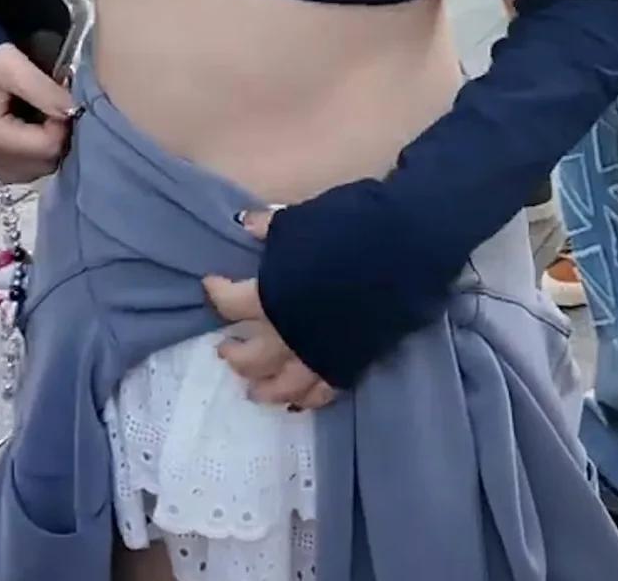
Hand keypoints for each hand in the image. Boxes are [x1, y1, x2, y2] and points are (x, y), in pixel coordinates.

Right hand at [0, 44, 75, 183]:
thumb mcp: (13, 66)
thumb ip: (44, 90)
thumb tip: (74, 111)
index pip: (46, 147)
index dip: (62, 126)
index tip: (61, 103)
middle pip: (43, 164)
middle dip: (58, 138)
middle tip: (55, 111)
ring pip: (36, 171)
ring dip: (48, 148)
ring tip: (45, 120)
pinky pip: (23, 172)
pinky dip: (35, 156)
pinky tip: (34, 132)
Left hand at [204, 210, 338, 410]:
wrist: (406, 248)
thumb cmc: (349, 227)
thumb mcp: (301, 219)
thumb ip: (271, 228)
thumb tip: (245, 224)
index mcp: (270, 298)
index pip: (229, 303)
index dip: (216, 292)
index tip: (211, 283)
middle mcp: (287, 335)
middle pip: (250, 358)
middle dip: (235, 354)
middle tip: (227, 347)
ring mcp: (318, 356)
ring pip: (281, 388)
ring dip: (262, 388)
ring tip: (253, 388)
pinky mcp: (347, 366)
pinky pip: (320, 394)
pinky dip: (305, 398)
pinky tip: (298, 398)